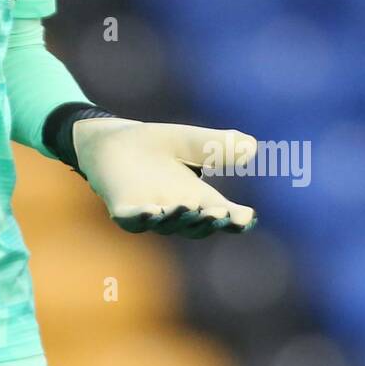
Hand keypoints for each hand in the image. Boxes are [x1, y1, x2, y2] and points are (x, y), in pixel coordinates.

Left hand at [72, 117, 257, 237]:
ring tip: (189, 209)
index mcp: (199, 198)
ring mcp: (150, 214)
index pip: (223, 215)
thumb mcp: (190, 140)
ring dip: (179, 219)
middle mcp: (177, 210)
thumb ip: (217, 144)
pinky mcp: (123, 210)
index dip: (235, 219)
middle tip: (219, 214)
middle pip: (198, 224)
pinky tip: (150, 211)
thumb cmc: (155, 145)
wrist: (112, 141)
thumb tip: (251, 146)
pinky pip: (133, 220)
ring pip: (167, 224)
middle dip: (208, 221)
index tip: (246, 216)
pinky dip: (141, 218)